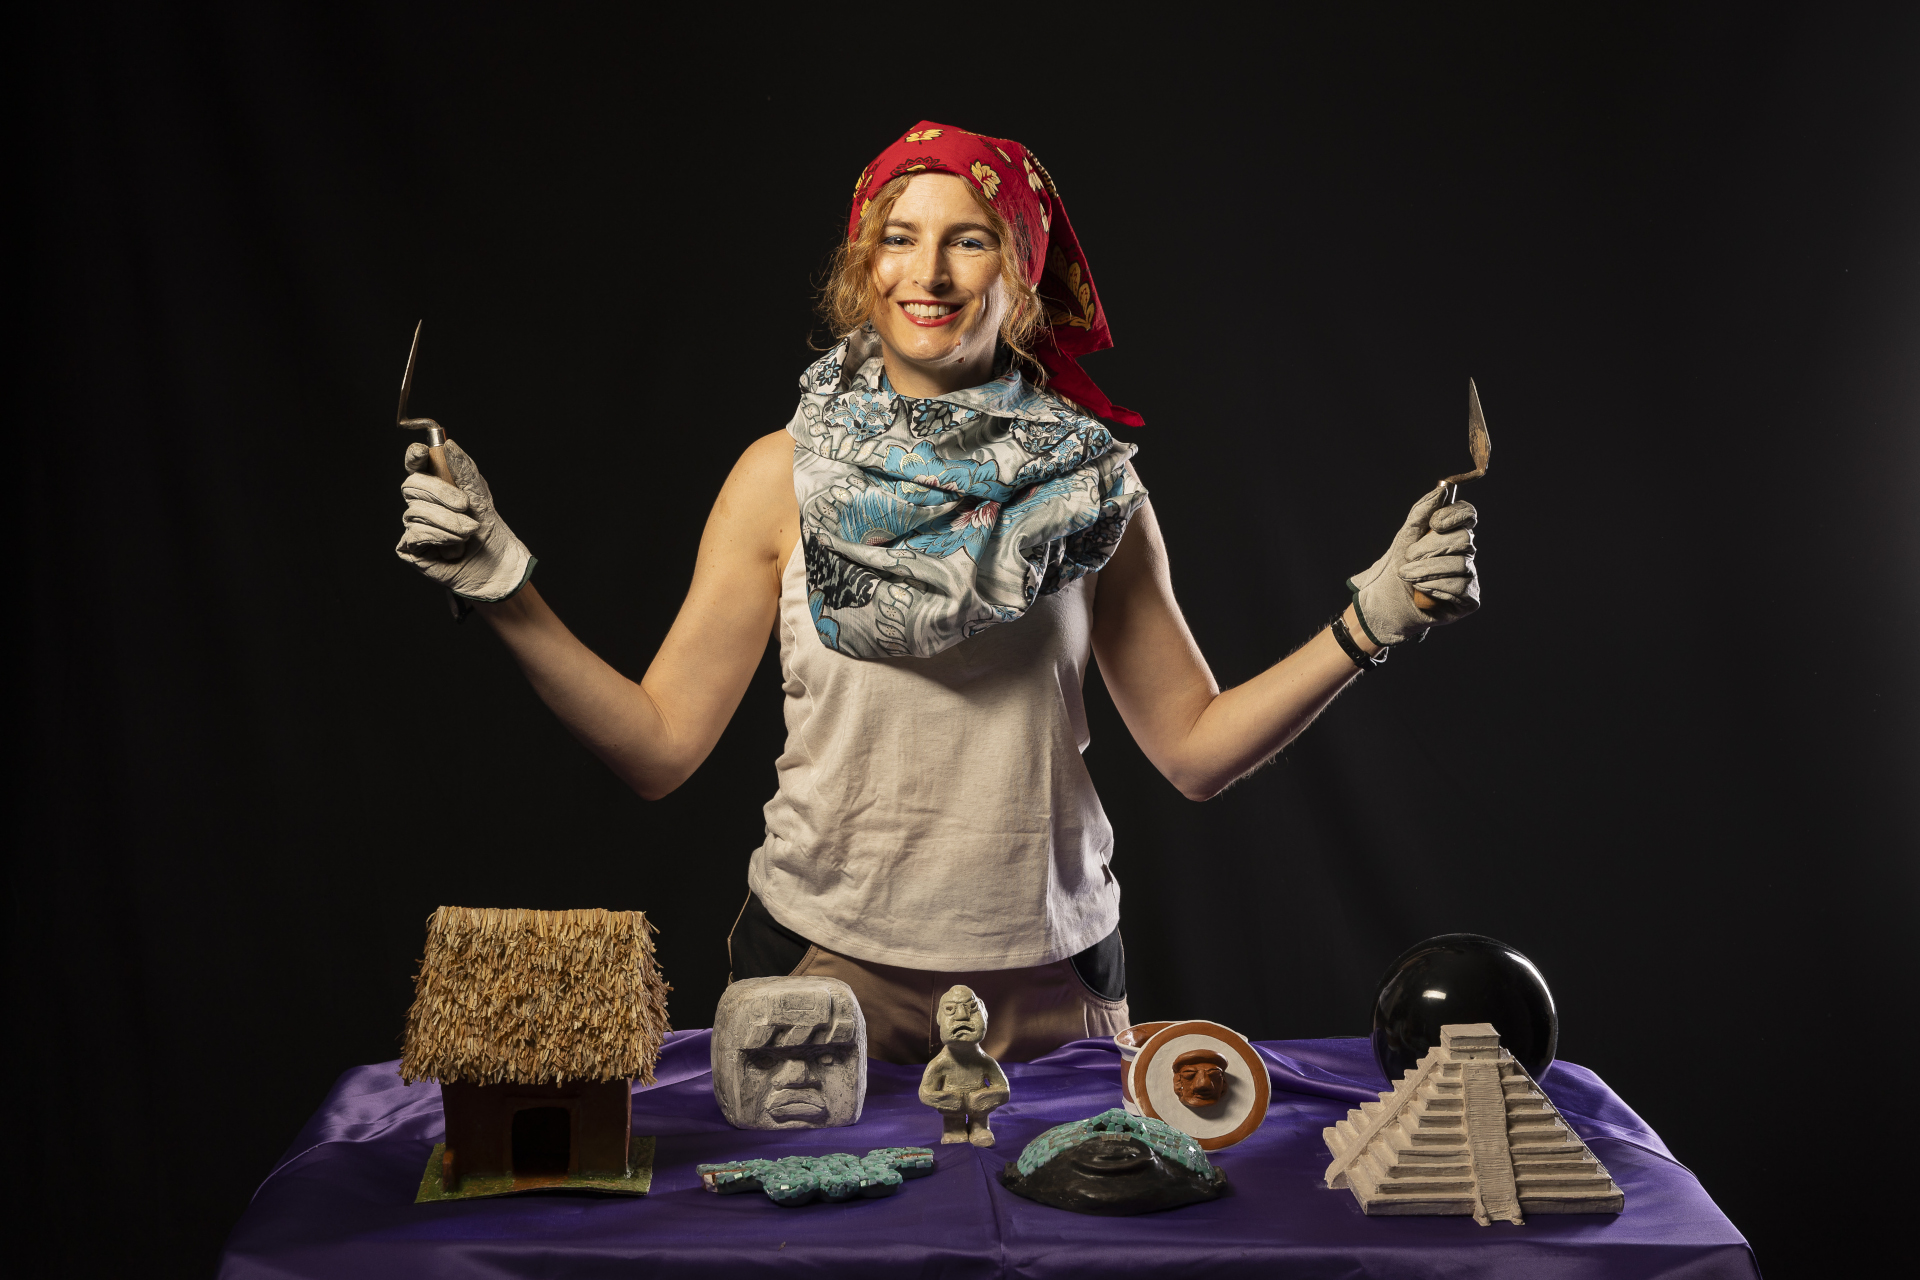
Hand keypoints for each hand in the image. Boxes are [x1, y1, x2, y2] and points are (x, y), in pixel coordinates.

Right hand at [394, 440, 534, 601]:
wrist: (496, 566)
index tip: (422, 451)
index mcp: (435, 486)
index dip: (415, 455)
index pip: (416, 464)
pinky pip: (416, 532)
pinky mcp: (410, 547)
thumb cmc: (489, 530)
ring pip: (415, 511)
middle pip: (412, 484)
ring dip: (449, 521)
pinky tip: (456, 546)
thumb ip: (464, 470)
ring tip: (470, 532)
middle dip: (440, 493)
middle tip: (466, 505)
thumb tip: (448, 444)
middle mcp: (420, 503)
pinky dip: (440, 536)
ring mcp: (413, 525)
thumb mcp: (480, 495)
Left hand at [1347, 487, 1479, 645]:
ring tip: (1408, 576)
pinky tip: (1422, 591)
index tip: (1434, 523)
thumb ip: (1421, 513)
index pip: (1468, 514)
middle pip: (1462, 539)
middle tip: (1408, 557)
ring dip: (1427, 570)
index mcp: (1451, 533)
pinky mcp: (1469, 598)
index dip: (1455, 515)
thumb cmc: (1395, 568)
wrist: (1384, 604)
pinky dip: (1436, 587)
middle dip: (1430, 548)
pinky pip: (1461, 586)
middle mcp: (1465, 553)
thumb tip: (1441, 489)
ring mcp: (1469, 575)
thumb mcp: (1404, 537)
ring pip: (1460, 564)